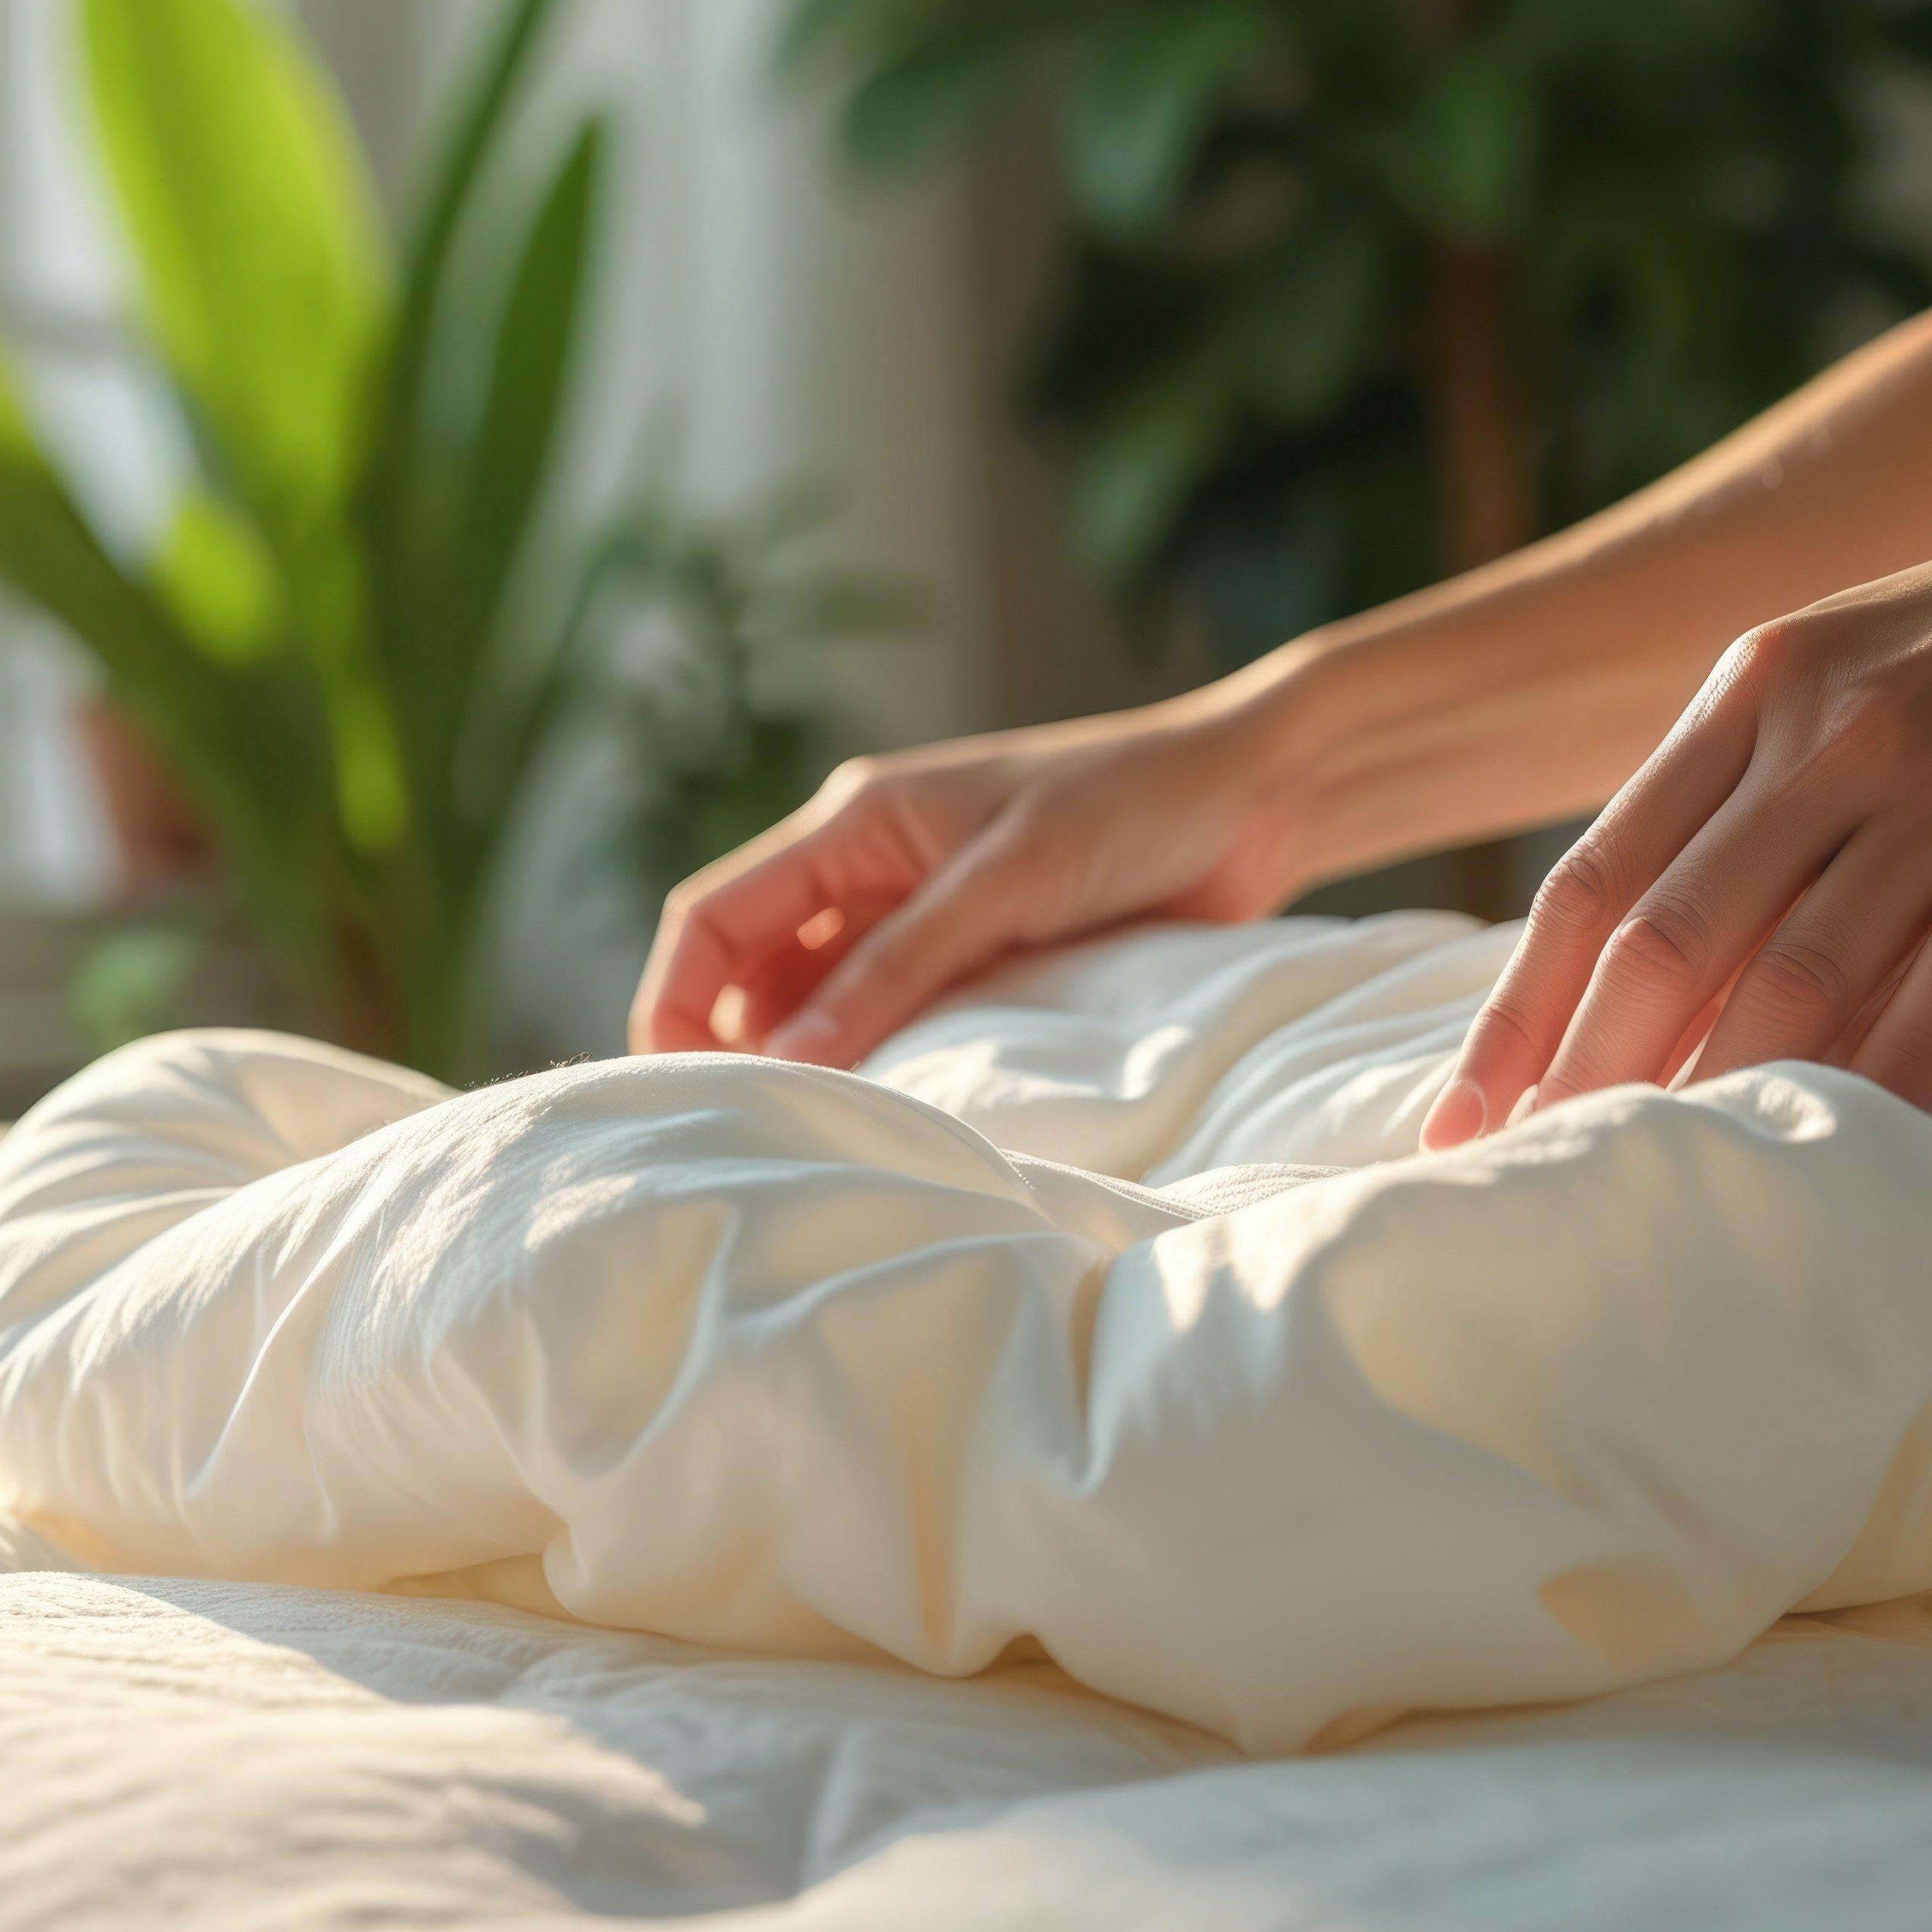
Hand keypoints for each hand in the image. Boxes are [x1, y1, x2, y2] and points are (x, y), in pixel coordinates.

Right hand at [631, 686, 1311, 1066]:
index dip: (674, 1001)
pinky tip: (890, 1109)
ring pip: (818, 1002)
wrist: (1258, 797)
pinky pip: (893, 1017)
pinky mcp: (976, 955)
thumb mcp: (1005, 881)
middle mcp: (869, 868)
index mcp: (853, 823)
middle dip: (732, 1047)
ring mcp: (921, 915)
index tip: (674, 1086)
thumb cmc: (1133, 807)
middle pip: (751, 970)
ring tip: (815, 1134)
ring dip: (810, 1062)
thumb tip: (791, 1059)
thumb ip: (896, 969)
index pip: (713, 917)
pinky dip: (879, 1063)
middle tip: (744, 1134)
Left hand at [1427, 436, 1931, 1148]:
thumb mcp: (1819, 669)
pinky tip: (1842, 1144)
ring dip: (1722, 1088)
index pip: (1592, 881)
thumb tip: (1612, 952)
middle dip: (1589, 1072)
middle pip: (1671, 938)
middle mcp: (1832, 735)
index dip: (1517, 1012)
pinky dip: (1893, 1071)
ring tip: (1660, 1182)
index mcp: (1749, 692)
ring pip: (1803, 970)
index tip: (1461, 1115)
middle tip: (1535, 1177)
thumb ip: (1721, 791)